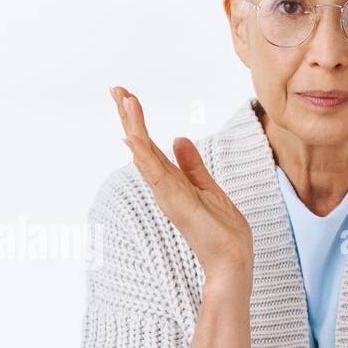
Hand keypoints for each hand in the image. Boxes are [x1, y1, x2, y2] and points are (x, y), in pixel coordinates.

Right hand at [110, 86, 253, 279]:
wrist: (232, 258)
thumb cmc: (223, 231)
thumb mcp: (209, 188)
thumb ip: (192, 165)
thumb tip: (179, 139)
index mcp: (172, 181)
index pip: (150, 146)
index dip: (138, 122)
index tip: (127, 97)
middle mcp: (164, 185)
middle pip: (141, 145)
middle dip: (128, 116)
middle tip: (115, 88)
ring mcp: (166, 192)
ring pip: (144, 153)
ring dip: (133, 125)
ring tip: (122, 98)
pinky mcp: (173, 200)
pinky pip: (154, 172)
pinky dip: (142, 153)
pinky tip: (131, 136)